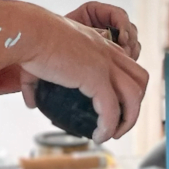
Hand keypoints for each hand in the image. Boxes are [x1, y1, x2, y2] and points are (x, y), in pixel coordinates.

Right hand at [16, 6, 150, 143]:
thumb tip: (30, 103)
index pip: (126, 66)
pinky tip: (98, 136)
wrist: (28, 32)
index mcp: (98, 45)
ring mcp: (104, 64)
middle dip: (134, 104)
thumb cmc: (29, 41)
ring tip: (112, 134)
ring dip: (128, 119)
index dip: (124, 89)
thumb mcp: (39, 60)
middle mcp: (107, 53)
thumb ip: (35, 82)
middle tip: (118, 123)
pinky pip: (111, 109)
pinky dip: (109, 127)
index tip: (112, 107)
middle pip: (140, 79)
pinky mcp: (96, 77)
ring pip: (135, 95)